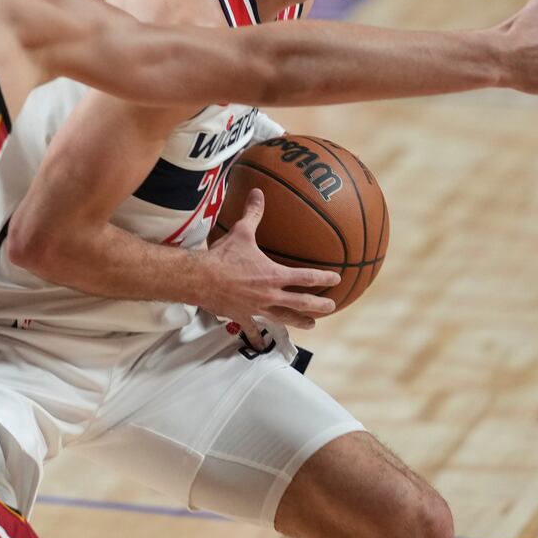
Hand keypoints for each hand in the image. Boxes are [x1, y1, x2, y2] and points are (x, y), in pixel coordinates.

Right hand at [198, 189, 338, 342]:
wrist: (201, 278)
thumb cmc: (223, 256)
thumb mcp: (241, 232)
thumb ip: (253, 214)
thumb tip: (258, 192)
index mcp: (274, 275)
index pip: (306, 277)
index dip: (323, 277)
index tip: (336, 278)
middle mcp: (271, 294)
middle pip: (302, 302)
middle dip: (319, 305)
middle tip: (331, 306)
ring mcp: (258, 308)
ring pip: (285, 317)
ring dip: (300, 321)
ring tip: (311, 325)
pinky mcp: (243, 316)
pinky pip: (253, 330)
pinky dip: (258, 337)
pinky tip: (262, 345)